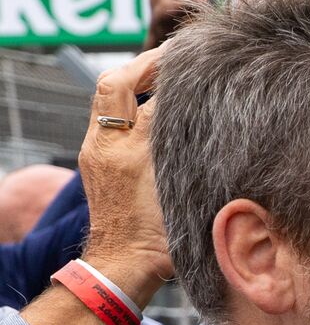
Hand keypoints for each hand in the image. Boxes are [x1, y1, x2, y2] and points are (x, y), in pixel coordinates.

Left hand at [79, 47, 174, 297]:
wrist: (124, 266)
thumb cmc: (157, 240)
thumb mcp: (181, 190)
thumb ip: (185, 148)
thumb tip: (199, 113)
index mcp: (129, 151)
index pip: (149, 95)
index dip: (172, 73)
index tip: (194, 59)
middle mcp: (106, 146)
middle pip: (113, 85)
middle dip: (141, 65)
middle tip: (172, 58)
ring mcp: (97, 154)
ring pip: (107, 100)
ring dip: (132, 82)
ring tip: (163, 78)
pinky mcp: (96, 163)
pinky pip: (108, 120)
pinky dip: (128, 105)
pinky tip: (153, 111)